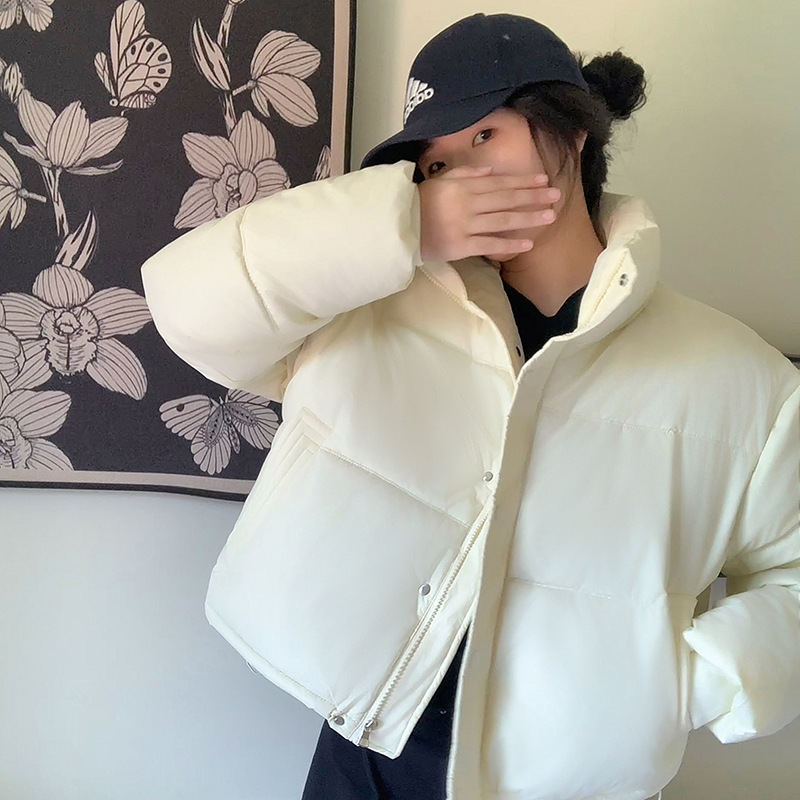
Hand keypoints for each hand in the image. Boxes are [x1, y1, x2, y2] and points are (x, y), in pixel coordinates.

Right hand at [418, 166, 559, 262]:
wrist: (396, 227)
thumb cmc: (417, 203)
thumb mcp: (439, 180)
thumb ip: (464, 173)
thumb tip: (490, 171)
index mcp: (462, 186)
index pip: (499, 182)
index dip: (522, 181)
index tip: (543, 180)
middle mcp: (467, 203)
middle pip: (506, 199)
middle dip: (533, 197)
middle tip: (556, 196)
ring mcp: (465, 225)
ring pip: (503, 220)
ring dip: (528, 217)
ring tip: (549, 217)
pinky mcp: (460, 246)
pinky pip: (489, 244)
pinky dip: (509, 244)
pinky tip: (527, 243)